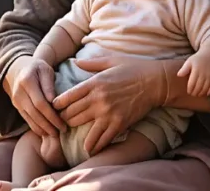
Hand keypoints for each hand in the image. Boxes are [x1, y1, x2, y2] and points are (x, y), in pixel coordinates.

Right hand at [6, 56, 65, 137]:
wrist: (18, 68)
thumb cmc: (37, 68)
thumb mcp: (45, 70)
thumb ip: (48, 84)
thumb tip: (53, 101)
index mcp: (27, 82)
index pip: (40, 103)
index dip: (51, 115)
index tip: (63, 123)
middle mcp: (19, 93)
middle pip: (34, 113)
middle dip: (48, 124)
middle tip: (61, 132)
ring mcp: (16, 101)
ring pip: (29, 118)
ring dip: (42, 128)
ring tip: (55, 135)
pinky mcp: (16, 106)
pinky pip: (26, 119)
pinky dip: (35, 127)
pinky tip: (45, 132)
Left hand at [51, 56, 165, 155]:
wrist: (155, 82)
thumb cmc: (133, 68)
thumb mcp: (111, 61)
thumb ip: (91, 63)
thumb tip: (75, 61)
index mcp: (94, 83)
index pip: (67, 97)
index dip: (57, 105)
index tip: (55, 109)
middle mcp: (98, 99)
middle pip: (71, 114)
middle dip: (64, 120)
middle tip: (62, 124)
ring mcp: (108, 113)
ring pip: (83, 129)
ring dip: (77, 134)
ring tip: (74, 137)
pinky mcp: (119, 123)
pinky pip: (102, 139)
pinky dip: (94, 145)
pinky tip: (90, 149)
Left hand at [177, 53, 209, 96]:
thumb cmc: (198, 59)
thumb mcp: (189, 61)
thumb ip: (184, 69)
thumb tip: (178, 75)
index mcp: (196, 70)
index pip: (192, 83)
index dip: (190, 89)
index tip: (188, 92)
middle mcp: (204, 73)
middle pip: (199, 87)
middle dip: (195, 92)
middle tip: (193, 94)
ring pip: (206, 88)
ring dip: (201, 93)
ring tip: (198, 95)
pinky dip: (209, 91)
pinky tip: (206, 93)